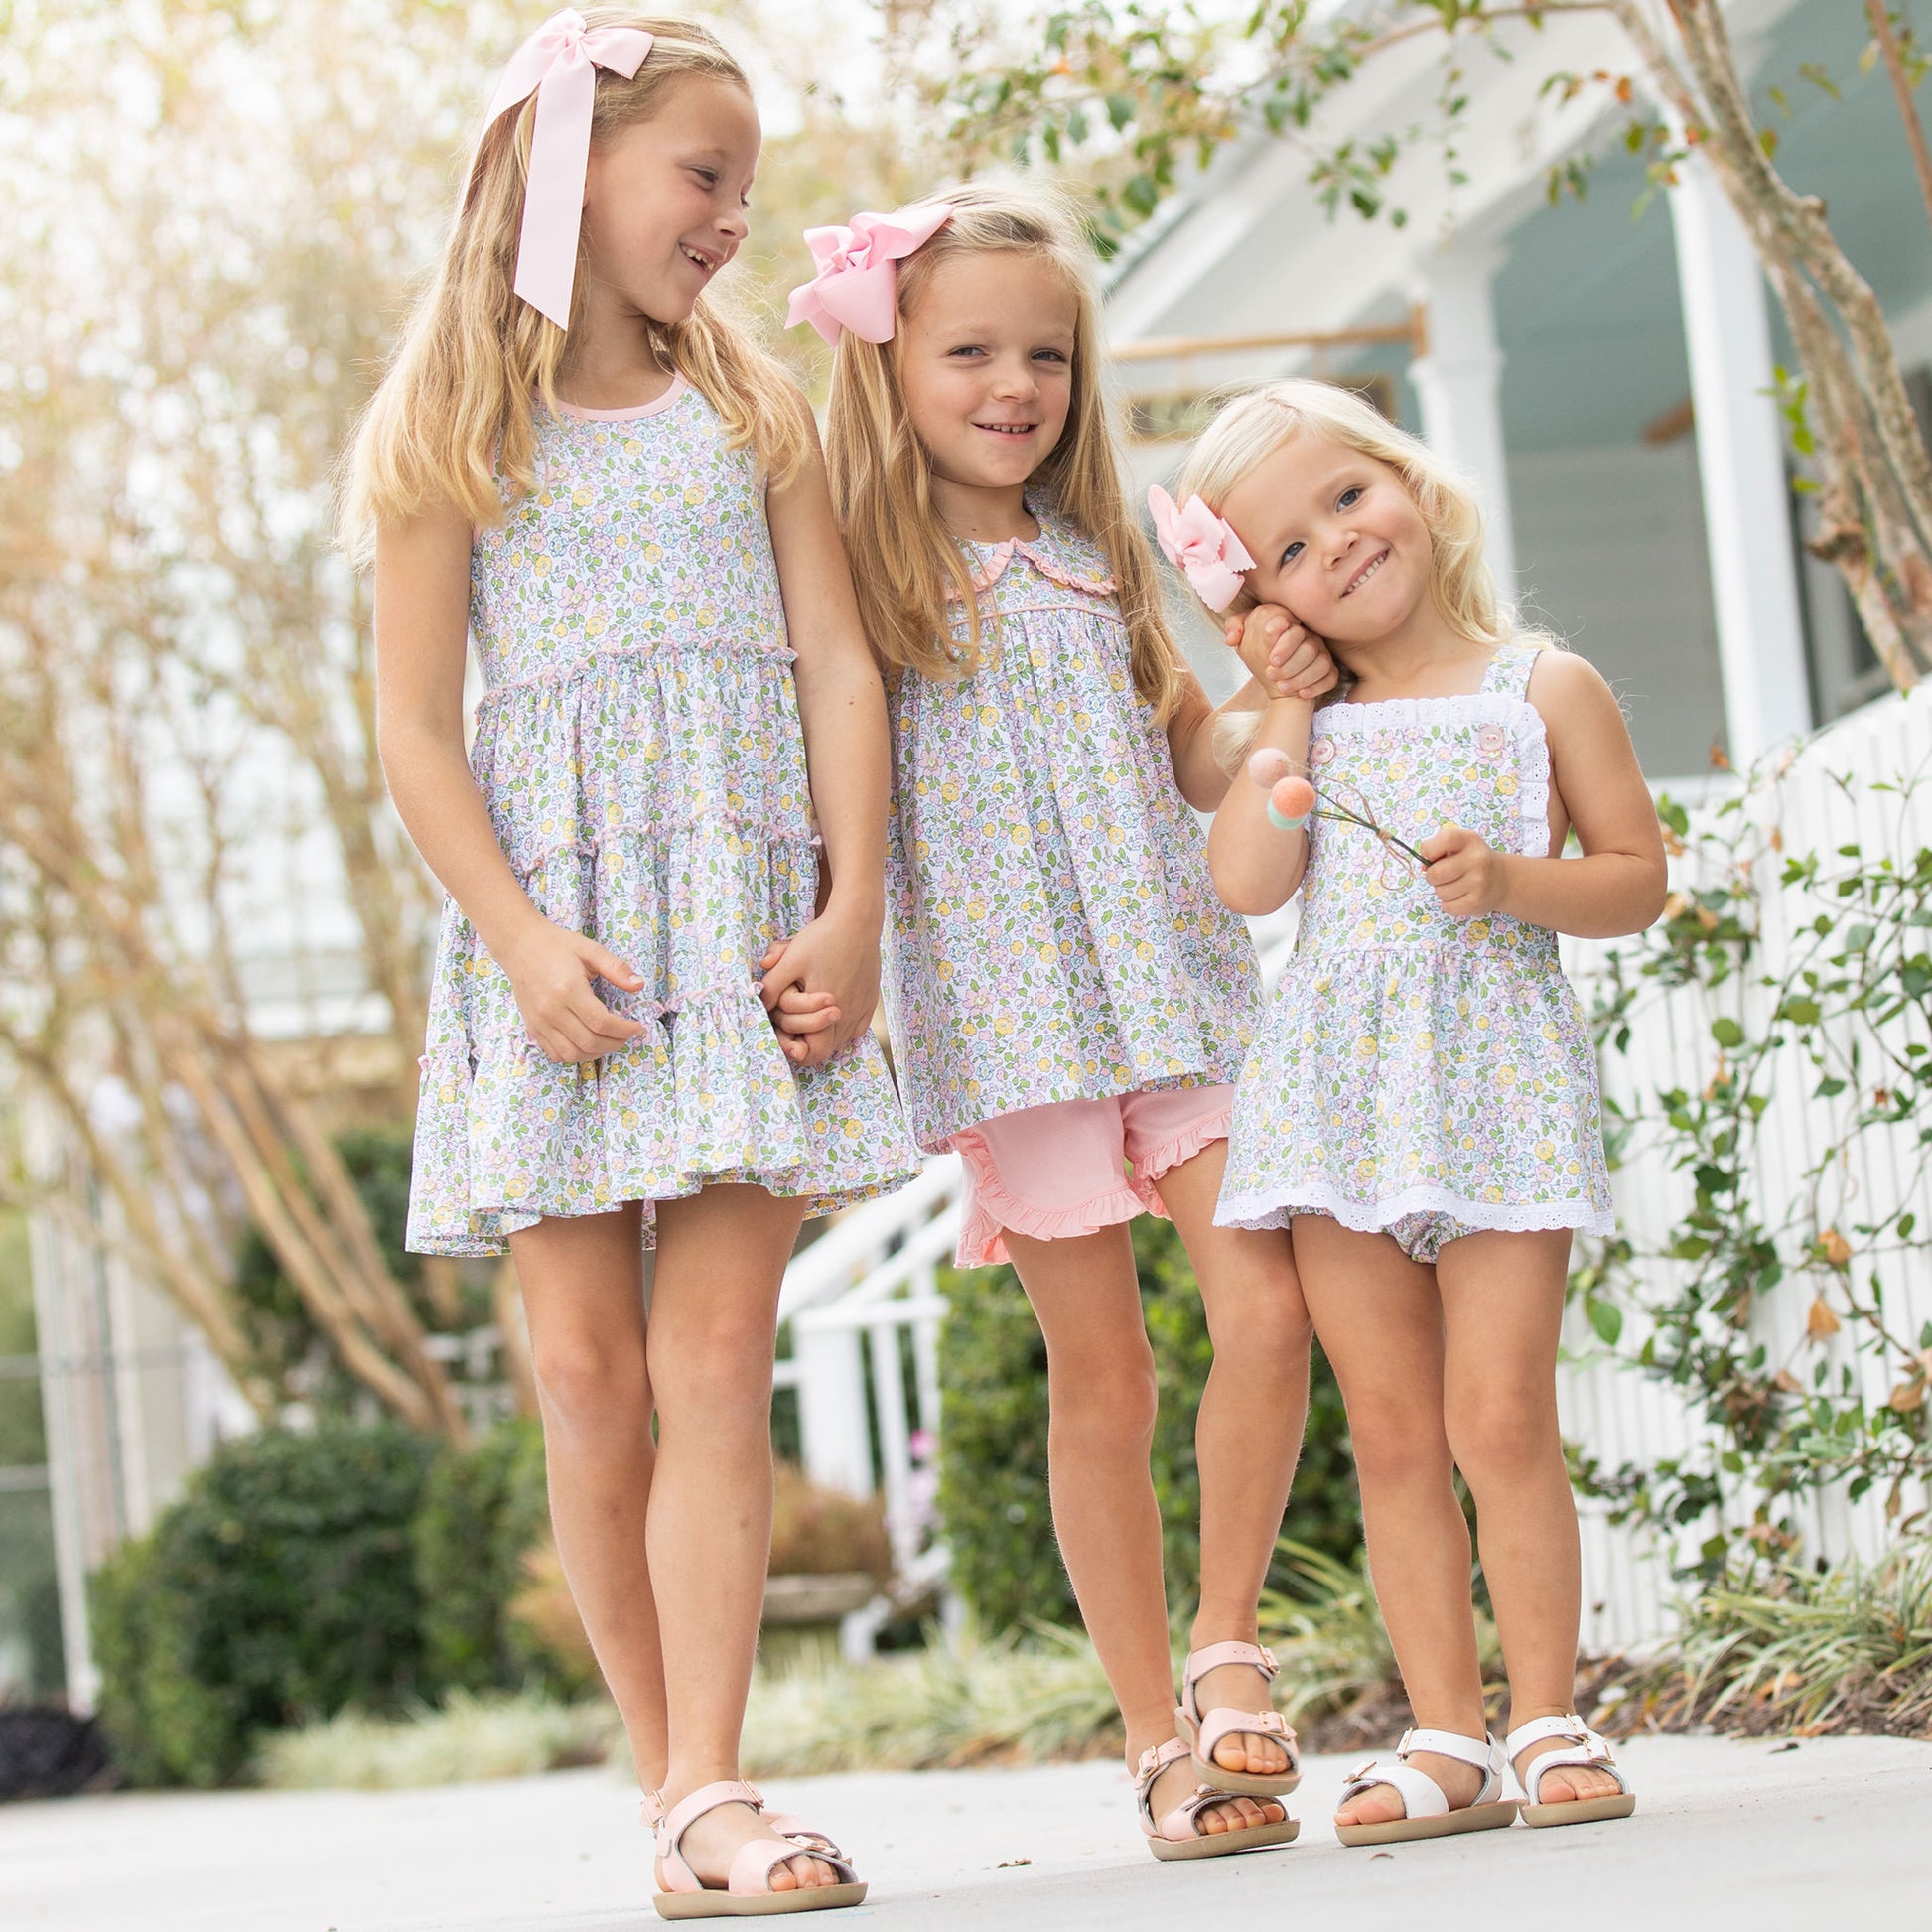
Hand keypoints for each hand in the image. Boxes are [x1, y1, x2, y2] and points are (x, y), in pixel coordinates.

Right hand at [498, 918, 647, 1063]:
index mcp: (568, 990)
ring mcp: (539, 1022)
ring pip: (572, 1054)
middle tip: (627, 1035)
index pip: (601, 1022)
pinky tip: (587, 1043)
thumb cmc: (556, 946)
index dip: (624, 1030)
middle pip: (589, 1042)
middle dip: (615, 1044)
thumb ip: (616, 968)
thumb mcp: (590, 950)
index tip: (637, 1027)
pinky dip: (575, 1055)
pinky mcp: (532, 1028)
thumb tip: (639, 985)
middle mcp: (551, 1010)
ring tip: (610, 1041)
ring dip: (596, 1053)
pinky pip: (555, 1054)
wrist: (519, 946)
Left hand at [758, 902, 882, 1067]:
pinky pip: (857, 1028)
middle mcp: (848, 1014)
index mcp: (827, 1009)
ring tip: (812, 1019)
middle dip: (809, 1041)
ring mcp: (862, 1009)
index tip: (788, 1041)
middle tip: (795, 1027)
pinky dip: (843, 1027)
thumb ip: (772, 985)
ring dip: (826, 1035)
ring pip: (842, 1040)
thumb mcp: (791, 959)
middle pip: (827, 1050)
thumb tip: (759, 1004)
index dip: (798, 1052)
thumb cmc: (823, 938)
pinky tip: (833, 1012)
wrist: (857, 920)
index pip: (815, 1052)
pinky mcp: (871, 1000)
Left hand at [1223, 604, 1337, 700]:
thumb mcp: (1244, 637)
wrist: (1275, 678)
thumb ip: (1235, 626)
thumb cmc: (1259, 651)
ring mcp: (1322, 653)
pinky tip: (1301, 694)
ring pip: (1321, 663)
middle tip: (1271, 673)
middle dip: (1290, 663)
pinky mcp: (1329, 671)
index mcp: (1290, 623)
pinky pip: (1330, 677)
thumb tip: (1232, 638)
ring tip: (1281, 687)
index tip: (1270, 659)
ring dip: (1300, 677)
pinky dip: (1316, 687)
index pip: (1296, 627)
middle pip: (1309, 646)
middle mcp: (1310, 636)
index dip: (1284, 643)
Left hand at [1419, 822, 1509, 917]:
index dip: (1429, 850)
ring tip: (1456, 884)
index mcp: (1470, 840)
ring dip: (1442, 890)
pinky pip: (1447, 907)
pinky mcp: (1477, 902)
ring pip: (1440, 892)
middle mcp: (1477, 859)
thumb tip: (1422, 868)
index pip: (1444, 839)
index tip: (1431, 856)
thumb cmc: (1471, 859)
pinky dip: (1449, 904)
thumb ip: (1436, 849)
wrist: (1502, 879)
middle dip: (1432, 876)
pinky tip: (1461, 895)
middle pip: (1435, 873)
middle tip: (1443, 875)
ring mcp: (1479, 882)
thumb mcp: (1459, 844)